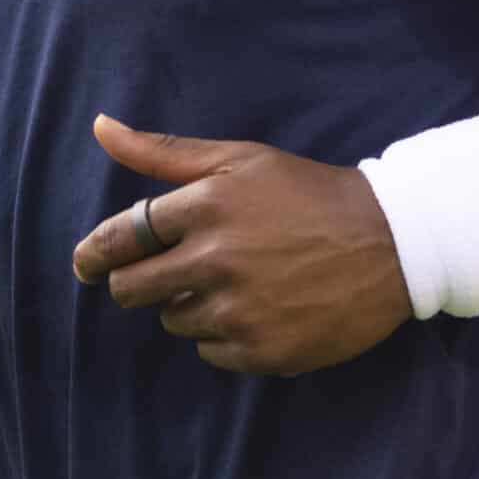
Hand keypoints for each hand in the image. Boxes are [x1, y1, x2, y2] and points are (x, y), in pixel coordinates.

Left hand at [72, 115, 412, 376]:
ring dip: (189, 304)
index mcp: (206, 205)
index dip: (95, 253)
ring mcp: (238, 310)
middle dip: (138, 282)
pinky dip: (224, 334)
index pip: (120, 238)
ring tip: (236, 280)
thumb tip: (100, 126)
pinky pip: (210, 352)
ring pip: (172, 321)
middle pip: (132, 290)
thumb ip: (164, 150)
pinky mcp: (261, 351)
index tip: (87, 263)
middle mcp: (215, 260)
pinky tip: (259, 307)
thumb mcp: (240, 158)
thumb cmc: (308, 192)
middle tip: (170, 271)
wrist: (391, 242)